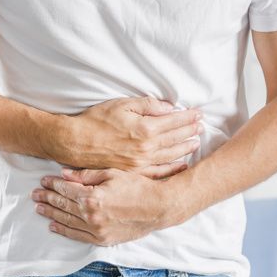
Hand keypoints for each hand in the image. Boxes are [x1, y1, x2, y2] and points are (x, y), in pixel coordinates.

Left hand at [31, 167, 183, 245]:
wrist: (158, 207)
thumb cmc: (138, 187)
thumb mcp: (113, 174)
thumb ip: (87, 175)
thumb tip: (65, 174)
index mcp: (92, 197)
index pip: (66, 189)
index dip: (53, 184)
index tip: (44, 180)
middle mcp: (91, 216)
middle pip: (63, 205)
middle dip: (48, 198)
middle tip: (35, 194)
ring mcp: (96, 230)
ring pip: (67, 221)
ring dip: (52, 213)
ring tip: (39, 208)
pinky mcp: (103, 239)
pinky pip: (78, 236)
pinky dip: (64, 230)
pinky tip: (54, 226)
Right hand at [49, 96, 203, 178]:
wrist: (75, 142)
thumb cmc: (97, 120)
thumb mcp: (123, 104)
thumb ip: (149, 106)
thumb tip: (169, 108)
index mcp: (146, 129)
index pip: (175, 122)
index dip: (188, 117)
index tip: (198, 113)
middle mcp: (147, 148)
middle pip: (176, 139)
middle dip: (191, 131)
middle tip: (201, 126)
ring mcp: (141, 163)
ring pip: (171, 156)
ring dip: (186, 148)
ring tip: (196, 142)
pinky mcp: (134, 172)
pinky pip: (159, 172)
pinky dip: (172, 168)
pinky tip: (182, 164)